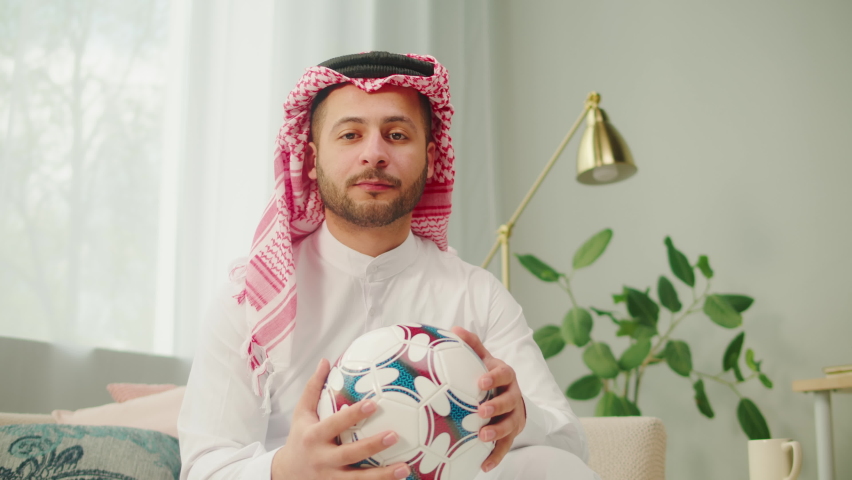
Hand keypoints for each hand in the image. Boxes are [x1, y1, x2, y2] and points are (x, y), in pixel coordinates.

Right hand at [271, 358, 410, 479]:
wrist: (285, 475)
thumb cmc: (299, 439)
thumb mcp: (301, 414)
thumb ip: (313, 388)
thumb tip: (325, 361)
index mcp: (314, 437)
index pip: (334, 424)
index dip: (353, 415)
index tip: (373, 404)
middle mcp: (322, 459)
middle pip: (349, 454)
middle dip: (372, 446)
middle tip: (394, 435)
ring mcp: (330, 478)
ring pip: (358, 479)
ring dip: (382, 475)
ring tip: (404, 468)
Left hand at [451, 327, 525, 473]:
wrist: (511, 395)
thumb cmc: (490, 375)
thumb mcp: (483, 358)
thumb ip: (471, 345)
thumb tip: (454, 329)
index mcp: (505, 376)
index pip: (503, 374)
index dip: (494, 377)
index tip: (481, 381)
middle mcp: (513, 395)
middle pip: (510, 401)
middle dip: (497, 406)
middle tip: (481, 411)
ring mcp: (514, 416)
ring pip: (510, 425)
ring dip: (498, 431)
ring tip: (483, 437)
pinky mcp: (512, 433)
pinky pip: (506, 446)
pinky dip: (496, 456)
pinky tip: (484, 466)